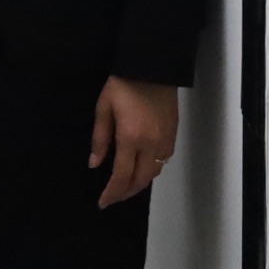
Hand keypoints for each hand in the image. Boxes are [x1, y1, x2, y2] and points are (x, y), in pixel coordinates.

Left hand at [90, 77, 178, 206]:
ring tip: (126, 185)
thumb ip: (100, 138)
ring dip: (140, 183)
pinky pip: (164, 160)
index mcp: (131, 138)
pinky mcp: (173, 133)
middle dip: (126, 192)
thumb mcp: (104, 108)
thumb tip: (95, 164)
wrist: (153, 65)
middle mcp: (151, 144)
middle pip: (141, 180)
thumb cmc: (123, 84)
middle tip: (113, 197)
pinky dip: (152, 169)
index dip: (112, 193)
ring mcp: (165, 140)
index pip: (122, 176)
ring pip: (154, 172)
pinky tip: (142, 167)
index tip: (103, 203)